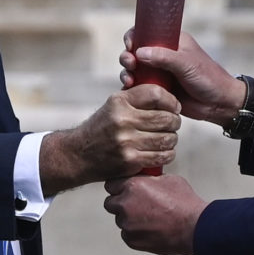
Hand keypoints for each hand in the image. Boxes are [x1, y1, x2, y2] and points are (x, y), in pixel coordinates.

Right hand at [39, 85, 180, 193]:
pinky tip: (164, 151)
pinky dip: (167, 154)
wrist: (79, 154)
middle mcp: (122, 120)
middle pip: (165, 118)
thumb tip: (166, 94)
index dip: (171, 100)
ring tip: (168, 137)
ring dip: (172, 138)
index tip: (174, 106)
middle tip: (173, 123)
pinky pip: (162, 156)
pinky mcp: (130, 160)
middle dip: (174, 121)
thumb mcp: (113, 105)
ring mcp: (127, 141)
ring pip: (167, 138)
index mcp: (119, 102)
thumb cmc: (101, 127)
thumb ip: (137, 98)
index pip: (156, 94)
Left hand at [105, 174, 206, 254]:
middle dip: (120, 203)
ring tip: (149, 218)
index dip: (119, 187)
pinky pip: (127, 234)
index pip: (111, 184)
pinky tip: (151, 229)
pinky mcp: (131, 240)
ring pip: (120, 219)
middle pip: (110, 203)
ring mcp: (127, 224)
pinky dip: (135, 232)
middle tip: (136, 204)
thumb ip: (148, 179)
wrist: (194, 227)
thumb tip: (144, 178)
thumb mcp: (167, 180)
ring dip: (129, 218)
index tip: (125, 189)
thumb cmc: (184, 202)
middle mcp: (125, 204)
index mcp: (132, 186)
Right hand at [120, 30, 247, 123]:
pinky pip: (139, 86)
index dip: (134, 36)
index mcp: (172, 41)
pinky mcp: (158, 89)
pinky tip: (130, 89)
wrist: (219, 104)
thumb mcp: (187, 64)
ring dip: (127, 72)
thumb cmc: (208, 78)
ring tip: (130, 79)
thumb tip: (139, 52)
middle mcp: (163, 55)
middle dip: (128, 56)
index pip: (147, 32)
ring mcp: (160, 72)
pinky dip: (132, 87)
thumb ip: (164, 57)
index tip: (130, 44)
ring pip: (135, 69)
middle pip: (136, 51)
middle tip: (130, 63)